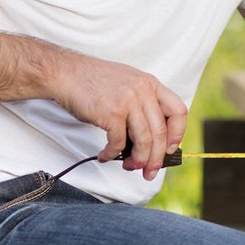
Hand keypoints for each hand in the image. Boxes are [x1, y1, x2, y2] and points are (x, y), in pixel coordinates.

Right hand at [51, 55, 187, 180]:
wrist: (66, 72)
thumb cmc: (95, 82)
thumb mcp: (129, 83)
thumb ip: (143, 104)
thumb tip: (153, 139)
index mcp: (151, 84)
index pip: (178, 111)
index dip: (177, 134)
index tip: (168, 149)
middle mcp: (143, 91)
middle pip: (160, 132)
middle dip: (156, 158)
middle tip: (150, 171)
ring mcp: (128, 101)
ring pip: (144, 141)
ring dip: (138, 160)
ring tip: (130, 166)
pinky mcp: (111, 113)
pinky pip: (118, 143)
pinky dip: (112, 154)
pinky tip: (105, 156)